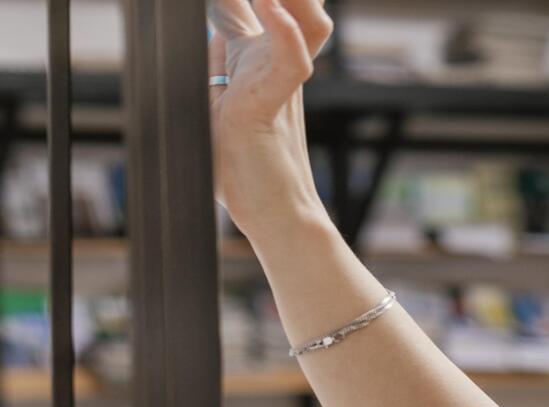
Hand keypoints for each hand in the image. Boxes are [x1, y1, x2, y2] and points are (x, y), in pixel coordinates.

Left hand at [208, 0, 333, 236]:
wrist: (276, 215)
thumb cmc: (247, 167)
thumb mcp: (220, 97)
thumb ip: (222, 56)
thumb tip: (218, 24)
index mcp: (262, 59)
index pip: (266, 3)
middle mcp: (276, 64)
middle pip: (298, 4)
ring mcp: (277, 82)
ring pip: (304, 20)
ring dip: (293, 0)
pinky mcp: (269, 106)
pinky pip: (290, 61)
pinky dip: (283, 32)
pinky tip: (272, 8)